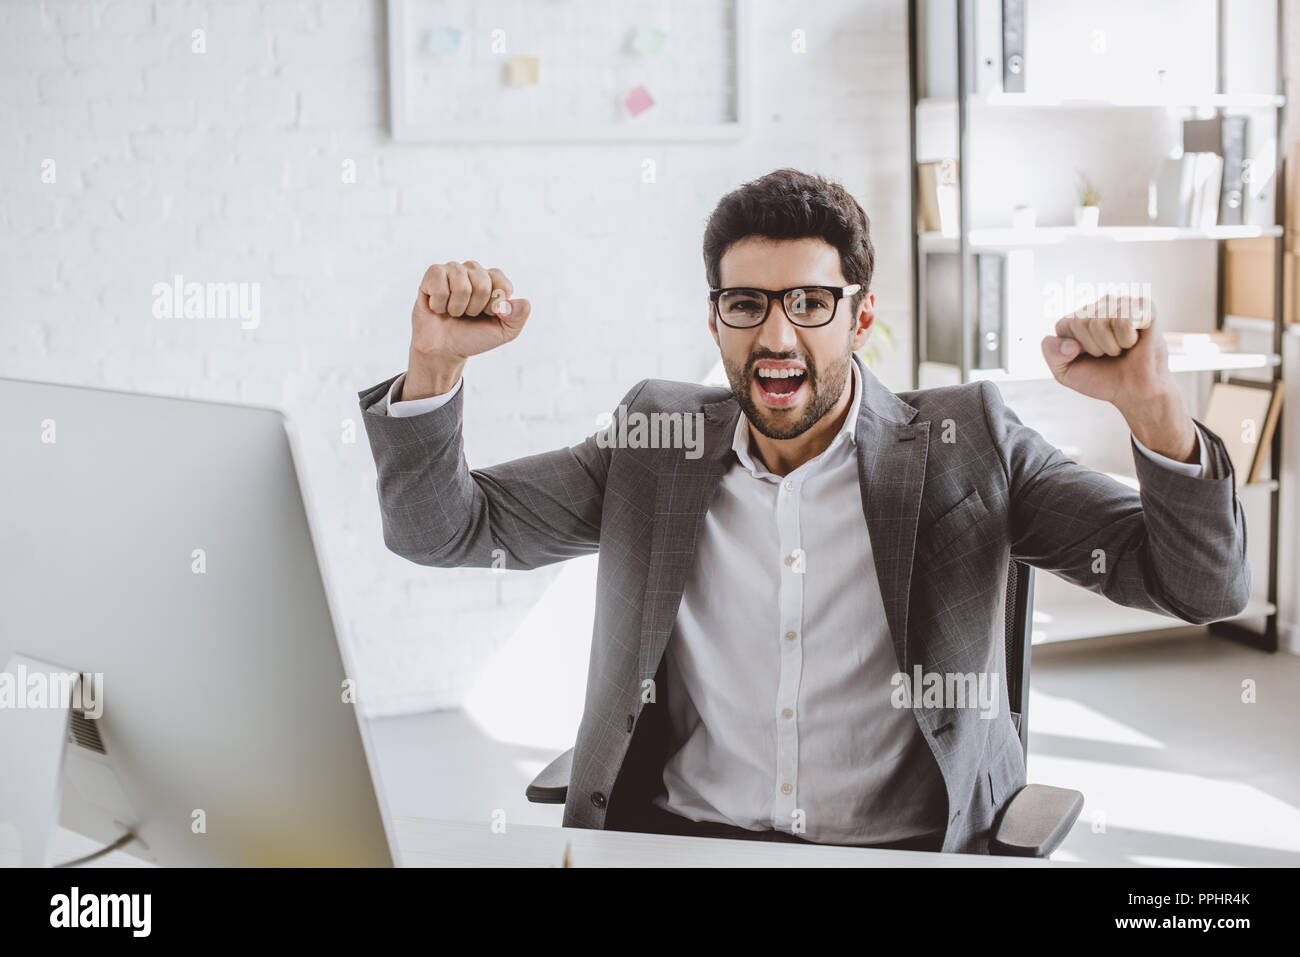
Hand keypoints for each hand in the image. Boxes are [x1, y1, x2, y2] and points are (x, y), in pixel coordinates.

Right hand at [404, 261, 530, 399]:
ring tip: (453, 311)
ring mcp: (454, 269)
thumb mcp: (504, 333)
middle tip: (467, 315)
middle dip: (474, 309)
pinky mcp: (434, 273)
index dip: (494, 307)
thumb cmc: (473, 337)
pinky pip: (440, 285)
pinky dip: (439, 304)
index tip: (487, 315)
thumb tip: (522, 302)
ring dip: (456, 308)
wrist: (444, 349)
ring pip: (461, 286)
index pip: (503, 286)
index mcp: (494, 280)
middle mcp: (475, 270)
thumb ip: (518, 317)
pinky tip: (438, 306)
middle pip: (482, 285)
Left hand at [1041, 295, 1196, 461]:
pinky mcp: (1144, 306)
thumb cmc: (1102, 378)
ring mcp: (1122, 303)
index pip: (1063, 325)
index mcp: (1077, 318)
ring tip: (1122, 348)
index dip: (1074, 350)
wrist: (1136, 392)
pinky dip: (1127, 339)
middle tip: (1109, 354)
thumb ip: (1051, 353)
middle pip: (1081, 322)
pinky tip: (1135, 341)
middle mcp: (1099, 306)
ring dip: (1112, 346)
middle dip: (1094, 348)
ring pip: (1101, 322)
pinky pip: (1124, 321)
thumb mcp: (1065, 371)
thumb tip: (1069, 343)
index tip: (1089, 357)